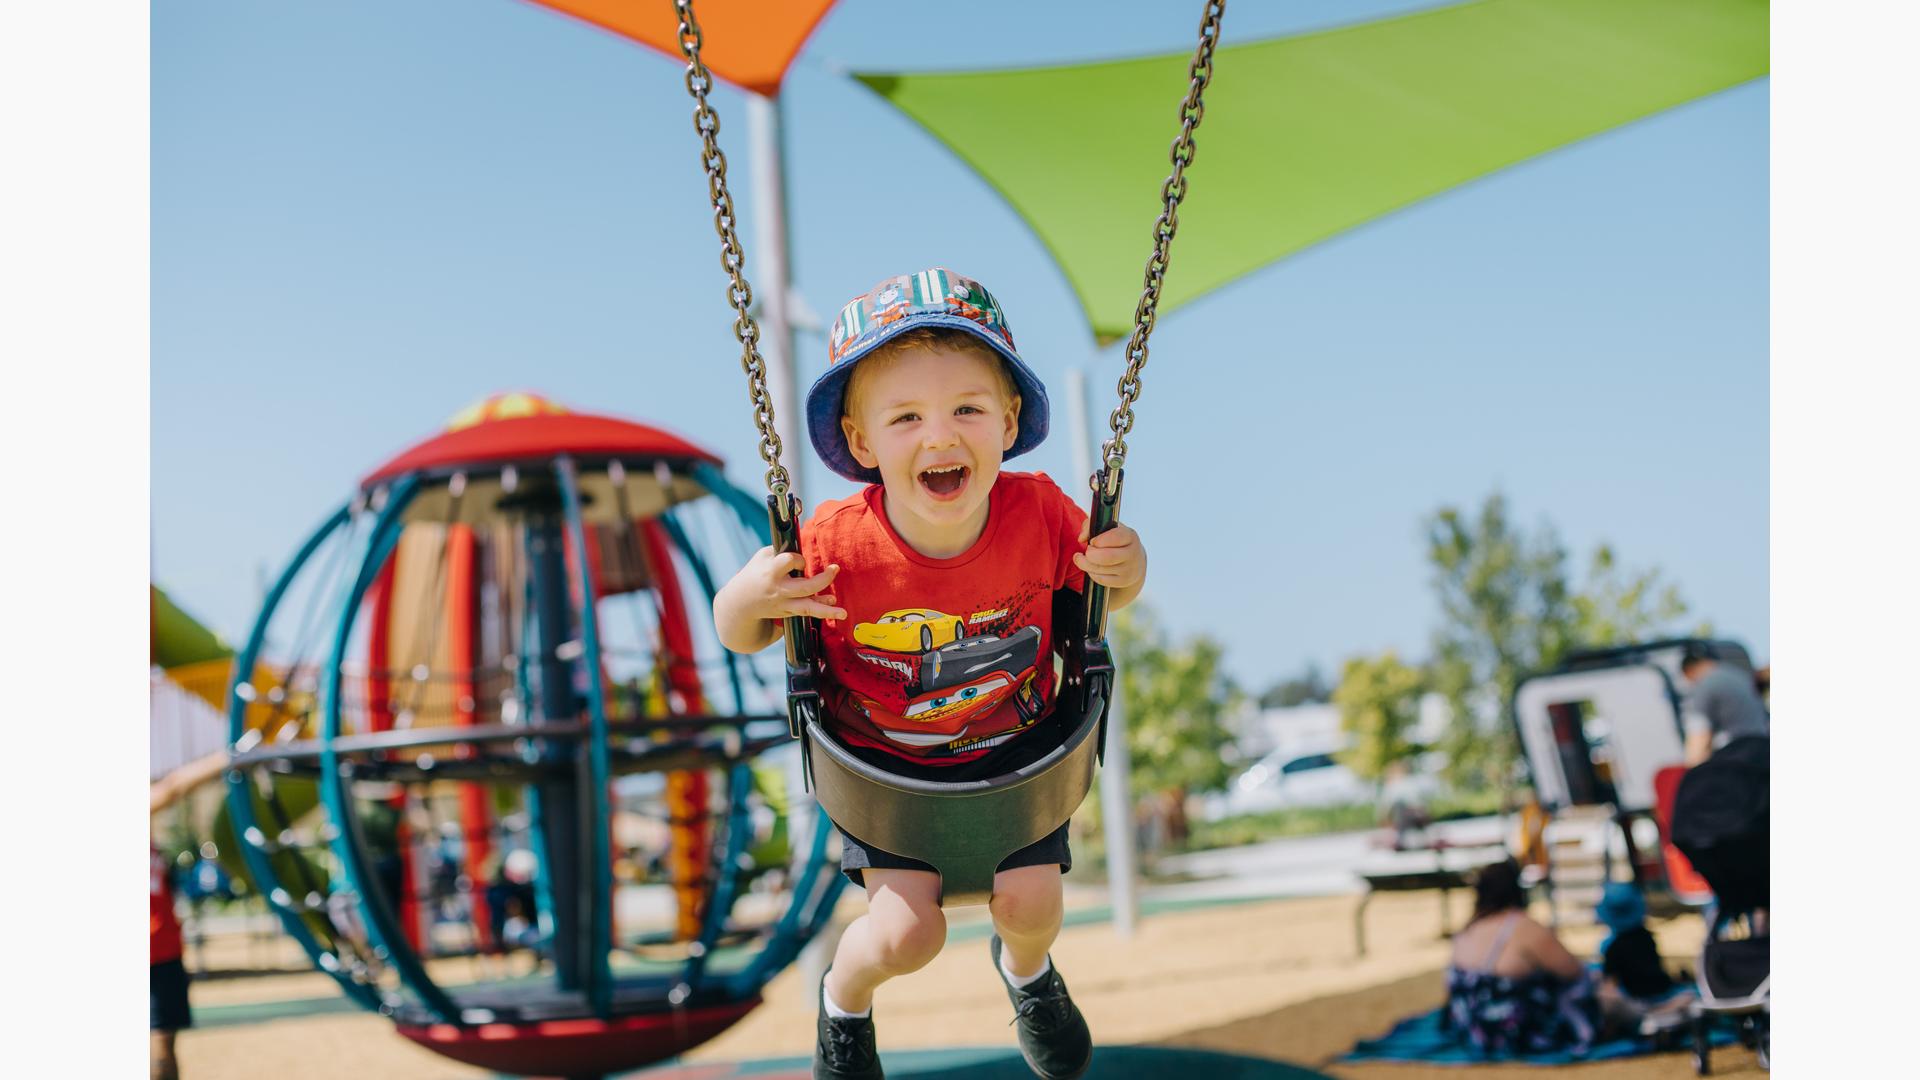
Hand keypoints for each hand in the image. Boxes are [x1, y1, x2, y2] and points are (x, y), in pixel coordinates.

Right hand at [730, 546, 848, 622]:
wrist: (740, 603)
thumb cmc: (755, 573)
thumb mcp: (763, 556)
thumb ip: (782, 549)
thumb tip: (804, 540)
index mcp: (771, 572)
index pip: (789, 561)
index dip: (798, 558)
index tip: (799, 559)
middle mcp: (779, 589)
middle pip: (805, 586)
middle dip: (823, 579)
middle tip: (835, 569)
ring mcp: (784, 603)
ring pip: (807, 608)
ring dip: (827, 610)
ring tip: (842, 612)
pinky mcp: (788, 612)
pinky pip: (807, 611)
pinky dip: (822, 609)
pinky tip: (835, 608)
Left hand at [1073, 520, 1146, 590]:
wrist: (1134, 562)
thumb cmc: (1115, 541)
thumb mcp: (1107, 528)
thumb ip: (1090, 526)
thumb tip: (1081, 538)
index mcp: (1130, 536)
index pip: (1116, 537)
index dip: (1100, 540)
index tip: (1092, 541)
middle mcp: (1132, 553)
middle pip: (1107, 557)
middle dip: (1091, 554)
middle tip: (1087, 551)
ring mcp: (1129, 569)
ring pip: (1101, 569)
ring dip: (1086, 564)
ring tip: (1082, 558)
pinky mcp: (1123, 581)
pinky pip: (1101, 579)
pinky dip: (1091, 573)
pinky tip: (1090, 567)